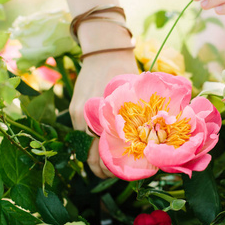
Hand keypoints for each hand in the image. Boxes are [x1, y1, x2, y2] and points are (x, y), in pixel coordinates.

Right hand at [70, 50, 138, 177]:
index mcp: (103, 118)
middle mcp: (85, 120)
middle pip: (91, 156)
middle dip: (104, 168)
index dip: (111, 170)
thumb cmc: (125, 71)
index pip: (101, 156)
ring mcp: (77, 114)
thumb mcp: (135, 96)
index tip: (123, 174)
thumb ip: (137, 121)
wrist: (105, 50)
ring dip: (98, 156)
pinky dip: (93, 142)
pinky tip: (105, 145)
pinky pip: (82, 133)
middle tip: (119, 172)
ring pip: (86, 146)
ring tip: (114, 162)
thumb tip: (149, 144)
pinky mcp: (75, 109)